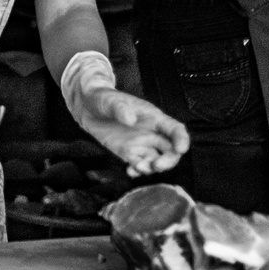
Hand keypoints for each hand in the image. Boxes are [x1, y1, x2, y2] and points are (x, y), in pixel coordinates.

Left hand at [75, 90, 190, 176]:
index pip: (175, 129)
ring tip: (138, 167)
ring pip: (157, 160)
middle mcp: (151, 132)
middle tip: (156, 165)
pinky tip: (130, 171)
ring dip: (152, 168)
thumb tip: (130, 119)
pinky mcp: (129, 153)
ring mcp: (140, 144)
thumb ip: (120, 108)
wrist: (87, 107)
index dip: (182, 139)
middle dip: (168, 161)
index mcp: (153, 117)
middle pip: (170, 150)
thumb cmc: (103, 98)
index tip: (181, 149)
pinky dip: (138, 171)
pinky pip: (139, 165)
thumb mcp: (110, 100)